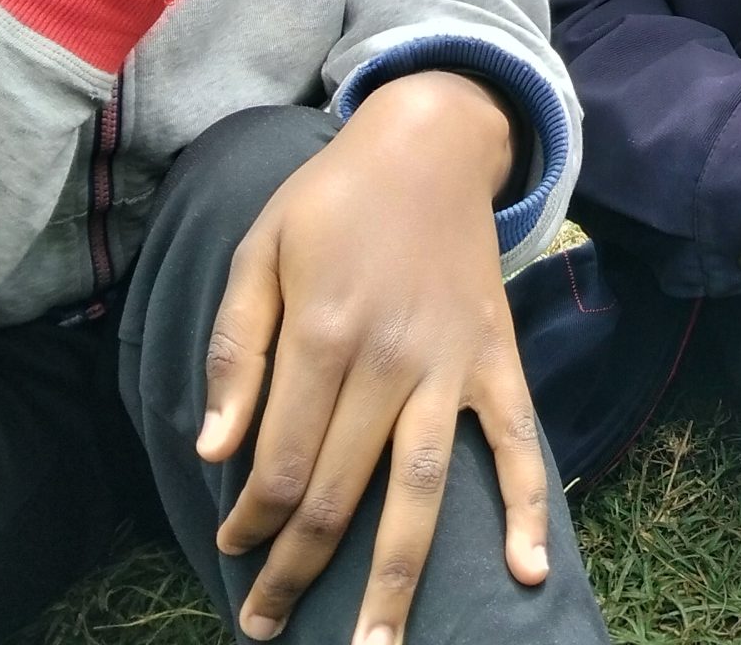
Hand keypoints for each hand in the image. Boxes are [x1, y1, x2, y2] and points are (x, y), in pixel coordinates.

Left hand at [199, 73, 545, 641]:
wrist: (430, 143)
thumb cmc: (332, 201)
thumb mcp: (260, 253)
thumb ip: (236, 353)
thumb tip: (212, 450)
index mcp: (325, 335)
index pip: (282, 463)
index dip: (252, 520)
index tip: (232, 549)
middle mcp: (390, 361)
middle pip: (341, 494)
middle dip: (297, 571)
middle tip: (267, 628)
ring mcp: (452, 366)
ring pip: (423, 490)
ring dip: (397, 578)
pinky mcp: (497, 360)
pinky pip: (520, 442)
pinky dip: (528, 507)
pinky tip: (527, 572)